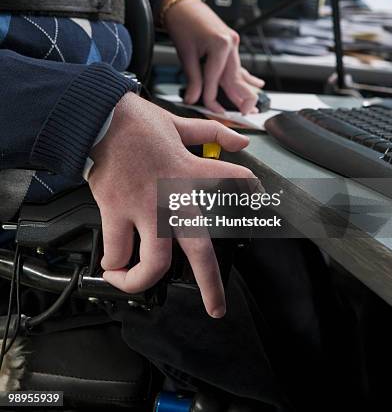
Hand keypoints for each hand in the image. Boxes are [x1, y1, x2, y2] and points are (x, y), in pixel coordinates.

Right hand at [88, 93, 255, 317]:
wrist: (99, 119)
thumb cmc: (137, 122)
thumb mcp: (180, 124)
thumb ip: (212, 134)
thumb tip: (241, 141)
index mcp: (190, 173)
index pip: (233, 181)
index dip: (250, 190)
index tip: (258, 200)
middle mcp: (172, 198)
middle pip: (199, 251)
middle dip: (211, 285)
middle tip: (216, 308)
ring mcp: (144, 209)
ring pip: (154, 263)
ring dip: (144, 282)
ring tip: (138, 283)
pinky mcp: (117, 211)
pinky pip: (117, 250)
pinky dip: (114, 264)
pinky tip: (113, 264)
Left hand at [162, 0, 264, 113]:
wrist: (182, 5)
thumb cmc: (183, 23)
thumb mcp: (186, 54)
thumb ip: (193, 79)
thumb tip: (193, 98)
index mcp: (220, 44)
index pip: (216, 79)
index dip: (211, 97)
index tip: (209, 108)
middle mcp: (230, 43)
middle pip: (235, 77)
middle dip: (239, 98)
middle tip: (245, 114)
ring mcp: (233, 42)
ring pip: (239, 72)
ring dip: (245, 90)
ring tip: (252, 105)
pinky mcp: (232, 43)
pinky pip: (238, 64)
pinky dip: (245, 76)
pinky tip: (257, 84)